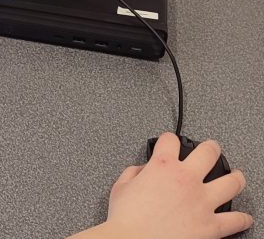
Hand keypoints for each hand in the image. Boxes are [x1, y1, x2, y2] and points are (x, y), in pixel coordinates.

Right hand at [98, 133, 251, 238]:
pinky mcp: (211, 225)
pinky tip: (244, 217)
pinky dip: (242, 219)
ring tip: (237, 176)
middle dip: (211, 147)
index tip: (170, 141)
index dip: (169, 138)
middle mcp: (187, 179)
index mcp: (163, 166)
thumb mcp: (120, 187)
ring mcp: (203, 201)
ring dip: (236, 178)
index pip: (170, 141)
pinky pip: (235, 220)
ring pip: (232, 183)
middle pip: (208, 152)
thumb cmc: (126, 219)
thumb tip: (141, 170)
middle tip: (212, 148)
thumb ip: (133, 172)